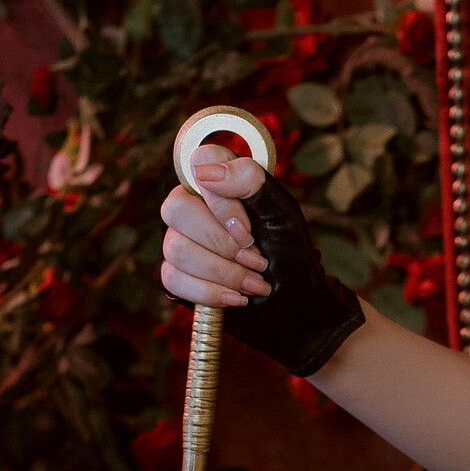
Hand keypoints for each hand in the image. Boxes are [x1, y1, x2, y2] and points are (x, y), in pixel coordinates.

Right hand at [159, 146, 365, 378]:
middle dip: (222, 244)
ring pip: (176, 248)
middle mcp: (194, 207)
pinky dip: (209, 292)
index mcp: (220, 183)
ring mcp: (180, 240)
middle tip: (258, 260)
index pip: (198, 164)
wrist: (297, 306)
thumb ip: (250, 181)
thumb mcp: (283, 213)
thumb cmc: (291, 254)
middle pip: (176, 209)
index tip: (248, 230)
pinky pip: (172, 278)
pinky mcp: (177, 274)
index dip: (220, 202)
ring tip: (254, 283)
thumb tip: (204, 171)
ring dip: (223, 272)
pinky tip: (237, 299)